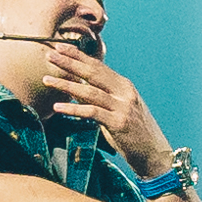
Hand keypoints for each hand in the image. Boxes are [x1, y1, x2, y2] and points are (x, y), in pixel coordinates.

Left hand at [39, 46, 172, 171]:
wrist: (155, 155)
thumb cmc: (134, 134)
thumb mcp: (119, 109)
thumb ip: (101, 97)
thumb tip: (77, 87)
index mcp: (124, 86)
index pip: (98, 66)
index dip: (78, 55)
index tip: (60, 46)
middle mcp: (124, 92)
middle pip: (93, 73)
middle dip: (69, 62)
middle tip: (50, 53)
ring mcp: (123, 107)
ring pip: (90, 91)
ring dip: (66, 84)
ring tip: (46, 79)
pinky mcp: (119, 123)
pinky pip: (92, 113)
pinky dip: (74, 108)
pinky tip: (58, 107)